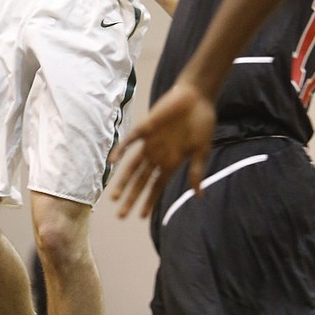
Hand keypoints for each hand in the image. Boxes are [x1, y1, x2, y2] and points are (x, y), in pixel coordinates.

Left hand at [109, 79, 215, 217]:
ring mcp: (150, 142)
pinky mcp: (146, 127)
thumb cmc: (202, 123)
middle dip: (131, 198)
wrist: (197, 97)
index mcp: (172, 162)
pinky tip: (112, 162)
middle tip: (120, 215)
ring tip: (113, 197)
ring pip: (132, 166)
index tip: (141, 217)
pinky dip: (121, 151)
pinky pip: (130, 141)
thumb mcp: (202, 151)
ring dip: (123, 181)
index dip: (149, 201)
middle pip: (141, 181)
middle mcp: (158, 155)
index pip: (156, 187)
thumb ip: (196, 172)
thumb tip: (199, 195)